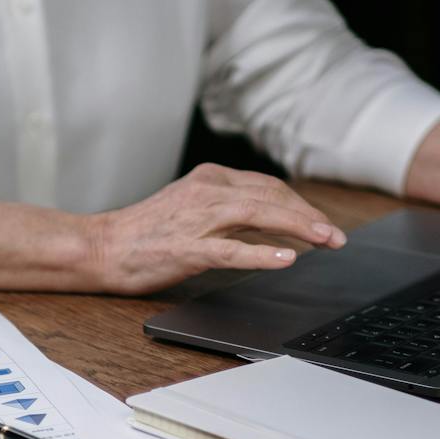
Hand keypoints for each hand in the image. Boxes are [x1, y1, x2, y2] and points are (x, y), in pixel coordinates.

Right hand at [88, 163, 345, 294]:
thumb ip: (230, 212)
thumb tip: (273, 224)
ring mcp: (197, 218)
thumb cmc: (146, 234)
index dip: (302, 205)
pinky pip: (231, 249)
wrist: (102, 247)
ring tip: (326, 242)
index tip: (323, 224)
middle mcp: (207, 191)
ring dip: (299, 228)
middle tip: (337, 237)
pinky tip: (286, 259)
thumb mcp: (193, 210)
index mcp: (210, 179)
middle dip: (310, 217)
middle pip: (272, 197)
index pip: (269, 186)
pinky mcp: (186, 247)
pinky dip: (262, 253)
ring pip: (260, 214)